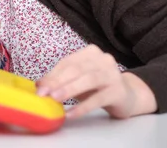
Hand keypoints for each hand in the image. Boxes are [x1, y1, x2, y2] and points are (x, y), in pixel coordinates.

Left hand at [36, 45, 157, 118]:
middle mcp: (103, 59)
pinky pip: (98, 99)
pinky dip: (83, 107)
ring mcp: (113, 74)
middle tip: (44, 94)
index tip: (39, 88)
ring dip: (69, 90)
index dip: (52, 75)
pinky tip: (71, 113)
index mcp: (90, 52)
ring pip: (88, 80)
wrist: (127, 96)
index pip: (67, 62)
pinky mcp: (119, 91)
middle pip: (76, 70)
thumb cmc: (96, 86)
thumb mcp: (77, 80)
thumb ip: (59, 79)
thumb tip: (39, 85)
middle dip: (58, 82)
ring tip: (55, 99)